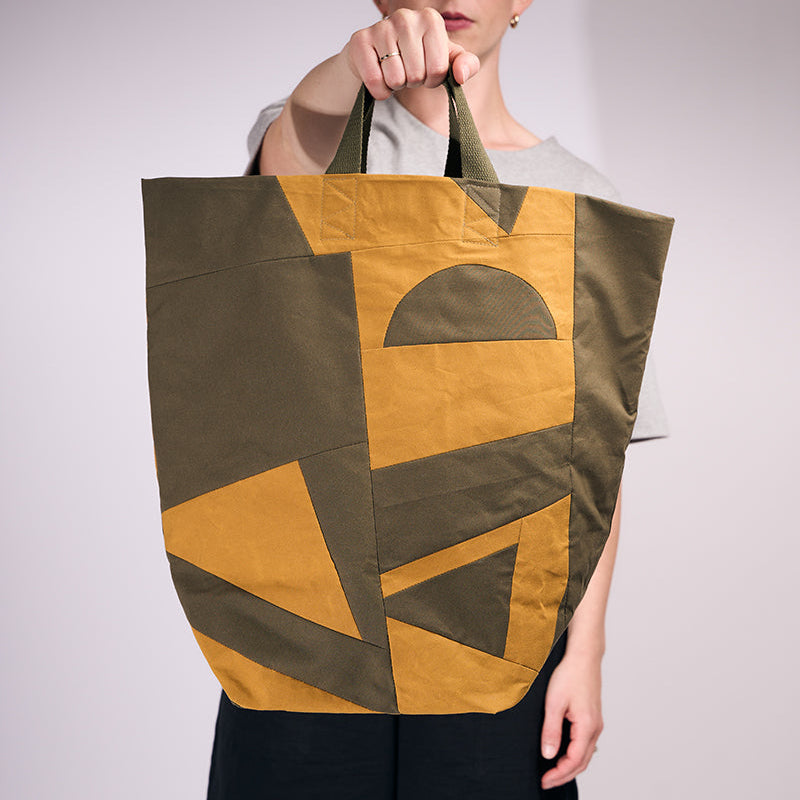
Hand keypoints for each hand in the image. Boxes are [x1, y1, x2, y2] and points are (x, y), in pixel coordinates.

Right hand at [343, 8, 479, 99]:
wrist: (377, 58)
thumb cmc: (415, 59)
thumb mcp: (445, 61)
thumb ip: (465, 65)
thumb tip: (460, 75)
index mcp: (431, 19)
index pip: (439, 70)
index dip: (432, 80)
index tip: (426, 70)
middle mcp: (406, 17)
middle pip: (417, 75)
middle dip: (412, 82)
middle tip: (406, 71)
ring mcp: (381, 27)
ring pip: (396, 79)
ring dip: (395, 85)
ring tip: (392, 71)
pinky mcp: (359, 41)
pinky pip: (375, 82)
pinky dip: (379, 90)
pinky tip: (378, 76)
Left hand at [540, 648, 603, 789]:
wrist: (583, 657)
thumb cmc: (569, 675)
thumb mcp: (554, 703)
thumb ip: (551, 730)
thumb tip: (549, 755)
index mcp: (587, 726)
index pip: (574, 761)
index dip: (559, 774)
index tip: (544, 780)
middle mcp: (595, 728)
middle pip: (582, 762)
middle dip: (564, 775)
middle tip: (547, 782)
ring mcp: (596, 723)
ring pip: (585, 754)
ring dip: (570, 766)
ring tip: (553, 772)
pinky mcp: (592, 717)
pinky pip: (586, 744)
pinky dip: (576, 755)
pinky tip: (564, 754)